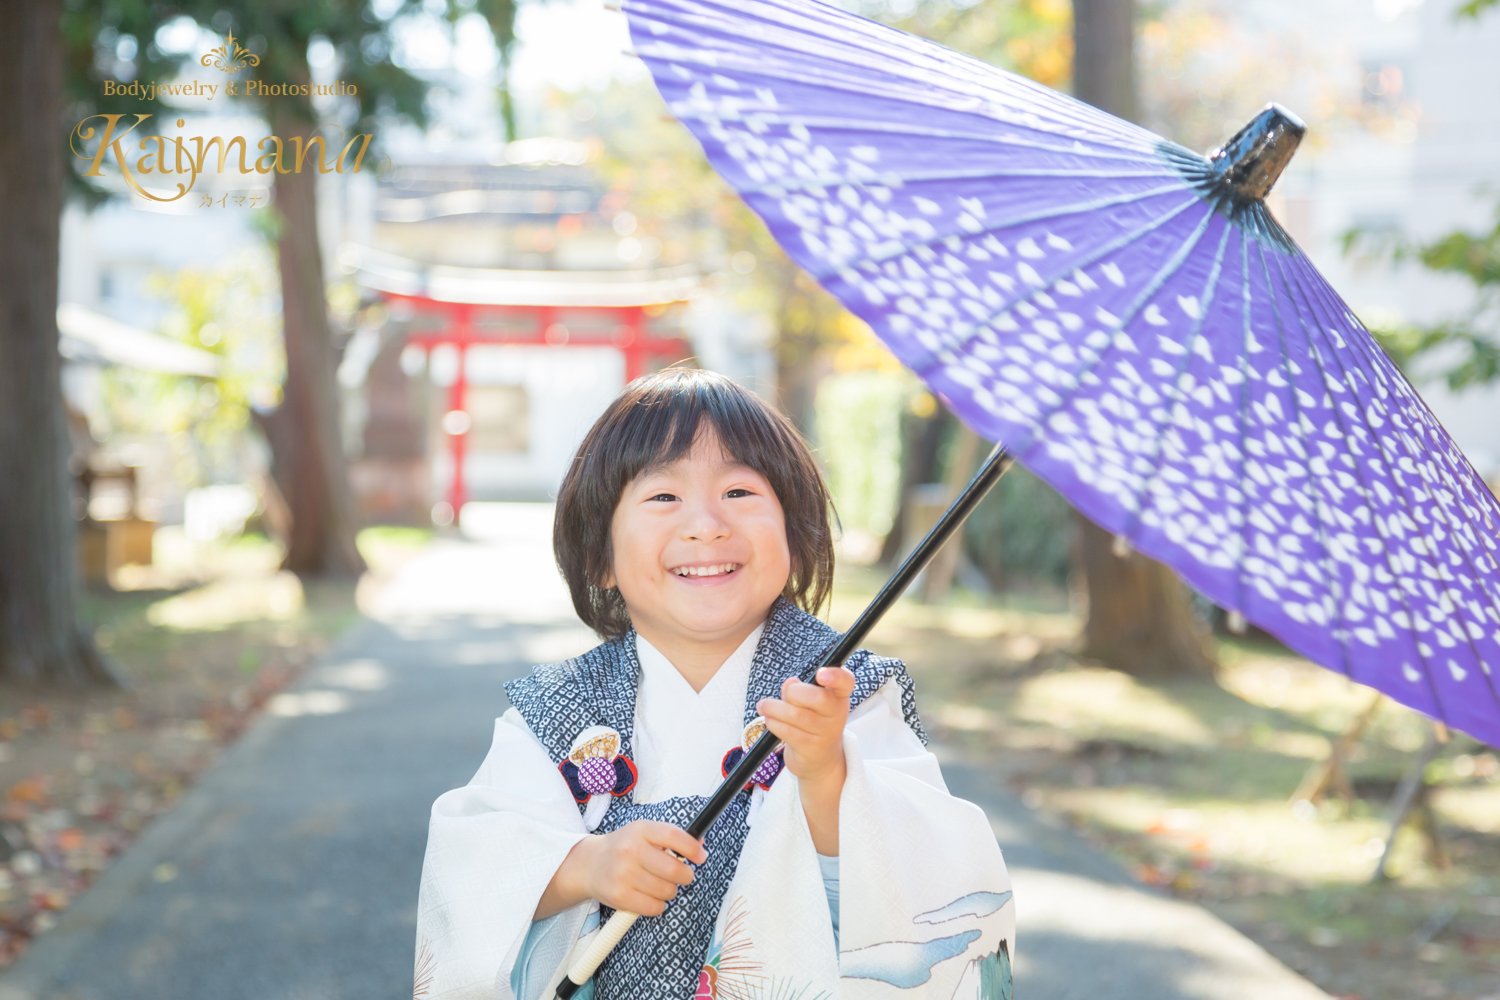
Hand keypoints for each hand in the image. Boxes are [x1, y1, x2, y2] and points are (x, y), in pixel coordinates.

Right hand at [568, 820, 706, 916]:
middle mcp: (631, 850)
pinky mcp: (619, 896)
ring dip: (670, 891)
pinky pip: (655, 907)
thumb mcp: (643, 833)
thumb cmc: (623, 848)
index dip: (693, 849)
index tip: (701, 857)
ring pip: (667, 891)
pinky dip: (658, 905)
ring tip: (660, 884)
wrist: (588, 864)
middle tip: (683, 876)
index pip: (674, 836)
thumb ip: (671, 837)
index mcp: (640, 830)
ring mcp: (624, 874)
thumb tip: (700, 845)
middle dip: (686, 876)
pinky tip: (650, 896)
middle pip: (674, 870)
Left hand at [756, 665, 854, 784]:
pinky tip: (769, 720)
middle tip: (785, 695)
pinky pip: (786, 730)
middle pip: (815, 697)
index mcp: (839, 697)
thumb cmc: (813, 722)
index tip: (820, 674)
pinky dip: (773, 723)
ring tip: (764, 706)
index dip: (835, 676)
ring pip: (795, 714)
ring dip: (773, 708)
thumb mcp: (811, 703)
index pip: (845, 682)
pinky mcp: (810, 747)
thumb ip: (800, 689)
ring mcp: (825, 733)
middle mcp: (837, 714)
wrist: (821, 760)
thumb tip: (790, 683)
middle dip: (792, 692)